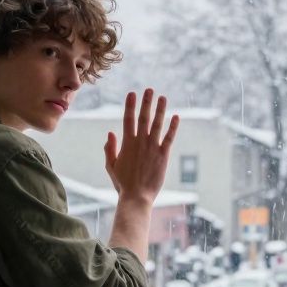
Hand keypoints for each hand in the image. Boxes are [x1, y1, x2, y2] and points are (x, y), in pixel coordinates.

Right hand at [103, 88, 179, 203]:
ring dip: (160, 109)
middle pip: (144, 117)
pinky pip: (169, 137)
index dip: (130, 105)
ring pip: (157, 124)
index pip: (127, 119)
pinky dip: (173, 126)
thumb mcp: (111, 166)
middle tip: (149, 89)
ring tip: (163, 97)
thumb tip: (110, 133)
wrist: (137, 197)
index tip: (132, 93)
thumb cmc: (123, 183)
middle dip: (146, 102)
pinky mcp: (163, 155)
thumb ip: (110, 149)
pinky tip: (176, 116)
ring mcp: (152, 147)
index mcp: (127, 143)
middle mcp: (140, 142)